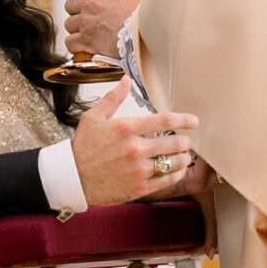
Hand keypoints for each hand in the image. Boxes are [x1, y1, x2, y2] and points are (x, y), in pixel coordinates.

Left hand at [62, 0, 140, 62]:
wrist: (146, 33)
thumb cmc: (145, 17)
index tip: (88, 3)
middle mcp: (92, 5)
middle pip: (71, 6)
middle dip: (77, 12)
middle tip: (85, 18)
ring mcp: (87, 23)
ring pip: (69, 25)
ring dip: (75, 29)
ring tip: (83, 33)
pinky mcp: (86, 41)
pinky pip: (70, 43)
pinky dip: (74, 45)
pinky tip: (80, 46)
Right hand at [70, 83, 199, 206]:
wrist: (72, 178)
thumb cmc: (83, 147)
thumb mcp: (93, 117)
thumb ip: (113, 98)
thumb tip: (126, 79)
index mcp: (126, 128)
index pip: (164, 120)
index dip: (184, 120)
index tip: (194, 121)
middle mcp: (135, 148)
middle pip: (174, 143)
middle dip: (185, 142)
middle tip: (186, 142)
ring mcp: (138, 170)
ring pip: (174, 163)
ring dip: (183, 158)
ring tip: (184, 157)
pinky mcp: (139, 187)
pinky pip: (167, 180)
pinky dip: (176, 174)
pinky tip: (177, 171)